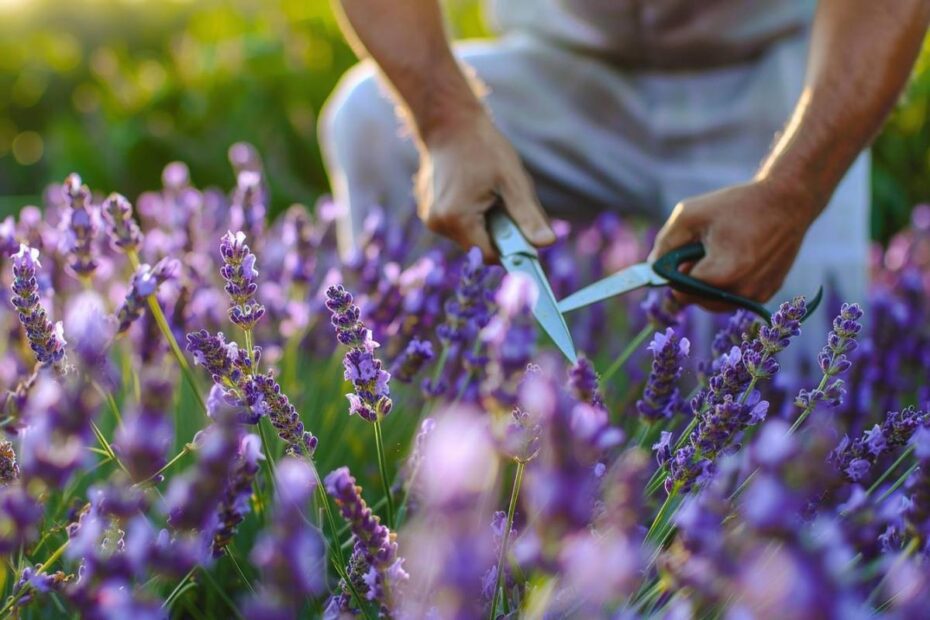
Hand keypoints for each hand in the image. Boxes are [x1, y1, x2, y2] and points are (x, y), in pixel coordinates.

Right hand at [415, 111, 554, 260]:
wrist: (449, 123)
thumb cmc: (483, 148)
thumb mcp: (512, 182)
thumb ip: (527, 217)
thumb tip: (546, 243)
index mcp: (457, 218)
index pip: (488, 255)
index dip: (508, 249)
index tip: (521, 232)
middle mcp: (438, 223)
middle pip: (477, 246)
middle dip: (495, 232)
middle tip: (501, 202)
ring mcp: (430, 218)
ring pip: (468, 236)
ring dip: (482, 223)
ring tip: (485, 192)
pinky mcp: (428, 211)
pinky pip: (457, 225)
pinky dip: (469, 215)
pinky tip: (471, 190)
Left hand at [648, 179, 819, 309]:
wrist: (787, 202)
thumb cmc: (737, 205)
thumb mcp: (690, 214)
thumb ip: (665, 243)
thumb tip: (652, 269)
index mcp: (722, 274)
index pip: (680, 291)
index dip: (676, 273)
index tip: (685, 252)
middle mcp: (742, 292)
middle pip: (696, 300)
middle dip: (691, 280)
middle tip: (703, 250)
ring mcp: (757, 296)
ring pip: (713, 304)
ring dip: (708, 284)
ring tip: (720, 253)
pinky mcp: (767, 294)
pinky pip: (733, 299)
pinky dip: (727, 284)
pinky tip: (737, 258)